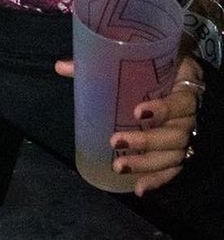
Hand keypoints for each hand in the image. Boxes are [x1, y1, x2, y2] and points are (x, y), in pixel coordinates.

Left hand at [55, 56, 202, 194]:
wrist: (182, 74)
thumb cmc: (155, 67)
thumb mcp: (137, 60)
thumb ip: (99, 64)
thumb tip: (60, 66)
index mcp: (181, 88)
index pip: (180, 102)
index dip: (162, 109)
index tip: (136, 112)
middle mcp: (188, 116)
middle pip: (175, 134)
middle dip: (146, 142)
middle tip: (115, 141)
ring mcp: (186, 135)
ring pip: (174, 154)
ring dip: (147, 164)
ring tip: (120, 167)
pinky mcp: (181, 151)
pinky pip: (173, 169)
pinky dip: (158, 180)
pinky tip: (139, 188)